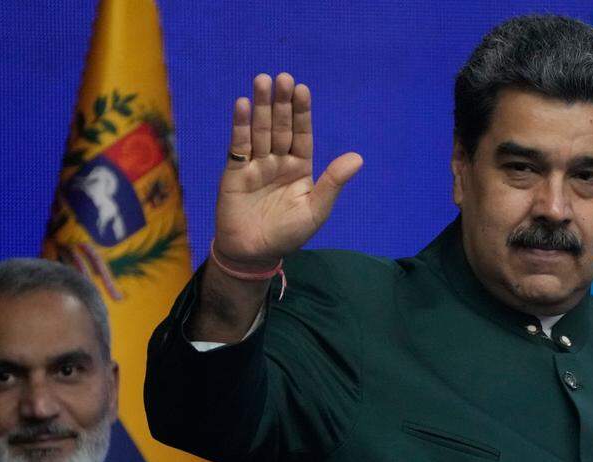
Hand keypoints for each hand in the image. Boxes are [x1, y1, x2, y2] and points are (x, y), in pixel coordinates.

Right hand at [213, 73, 362, 269]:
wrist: (253, 254)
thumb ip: (333, 183)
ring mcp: (256, 165)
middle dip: (281, 102)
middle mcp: (278, 161)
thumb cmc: (288, 234)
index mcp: (300, 168)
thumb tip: (358, 158)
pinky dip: (240, 126)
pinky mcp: (235, 172)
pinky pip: (239, 146)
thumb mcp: (315, 210)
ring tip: (261, 81)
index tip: (301, 89)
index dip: (302, 112)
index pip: (302, 134)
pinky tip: (241, 105)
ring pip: (260, 130)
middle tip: (282, 77)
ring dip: (260, 107)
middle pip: (280, 126)